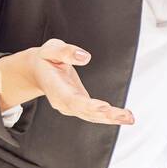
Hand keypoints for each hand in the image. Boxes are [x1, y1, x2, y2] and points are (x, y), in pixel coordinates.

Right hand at [15, 38, 133, 124]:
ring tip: (129, 118)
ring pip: (92, 116)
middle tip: (124, 116)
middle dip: (106, 115)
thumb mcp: (51, 49)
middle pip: (85, 111)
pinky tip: (125, 117)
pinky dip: (109, 117)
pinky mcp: (80, 106)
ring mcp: (71, 106)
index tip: (103, 107)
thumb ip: (66, 52)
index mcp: (54, 88)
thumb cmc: (46, 59)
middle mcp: (63, 102)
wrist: (37, 71)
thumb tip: (85, 57)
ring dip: (111, 118)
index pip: (71, 99)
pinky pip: (95, 114)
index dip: (88, 105)